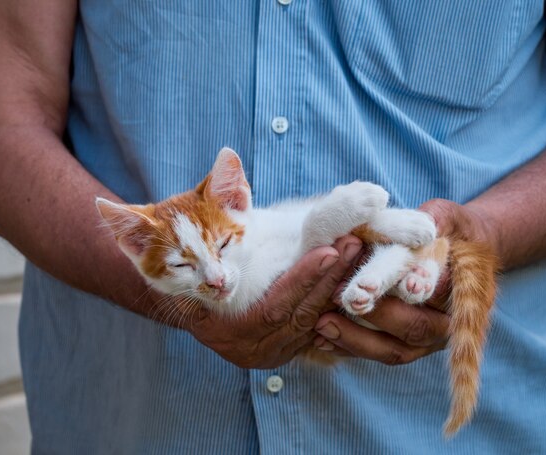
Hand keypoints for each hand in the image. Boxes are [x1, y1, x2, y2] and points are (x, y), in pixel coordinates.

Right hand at [182, 235, 362, 368]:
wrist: (188, 312)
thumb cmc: (191, 282)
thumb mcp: (197, 267)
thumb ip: (220, 250)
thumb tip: (232, 184)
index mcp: (228, 331)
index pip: (274, 307)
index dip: (303, 279)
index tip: (329, 250)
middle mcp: (252, 349)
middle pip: (301, 314)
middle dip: (330, 278)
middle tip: (354, 245)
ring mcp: (271, 354)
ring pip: (313, 323)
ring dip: (337, 288)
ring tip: (357, 256)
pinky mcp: (286, 351)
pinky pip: (318, 331)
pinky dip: (334, 305)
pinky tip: (352, 281)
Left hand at [313, 198, 495, 364]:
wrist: (461, 253)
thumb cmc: (452, 230)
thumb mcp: (448, 217)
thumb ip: (435, 222)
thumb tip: (422, 227)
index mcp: (465, 292)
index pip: (431, 293)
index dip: (399, 288)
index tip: (368, 285)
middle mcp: (447, 323)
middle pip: (412, 327)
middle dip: (374, 315)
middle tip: (341, 300)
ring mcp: (427, 341)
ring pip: (392, 349)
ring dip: (355, 339)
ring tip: (322, 323)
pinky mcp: (406, 348)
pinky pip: (377, 354)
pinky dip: (350, 348)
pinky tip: (322, 339)